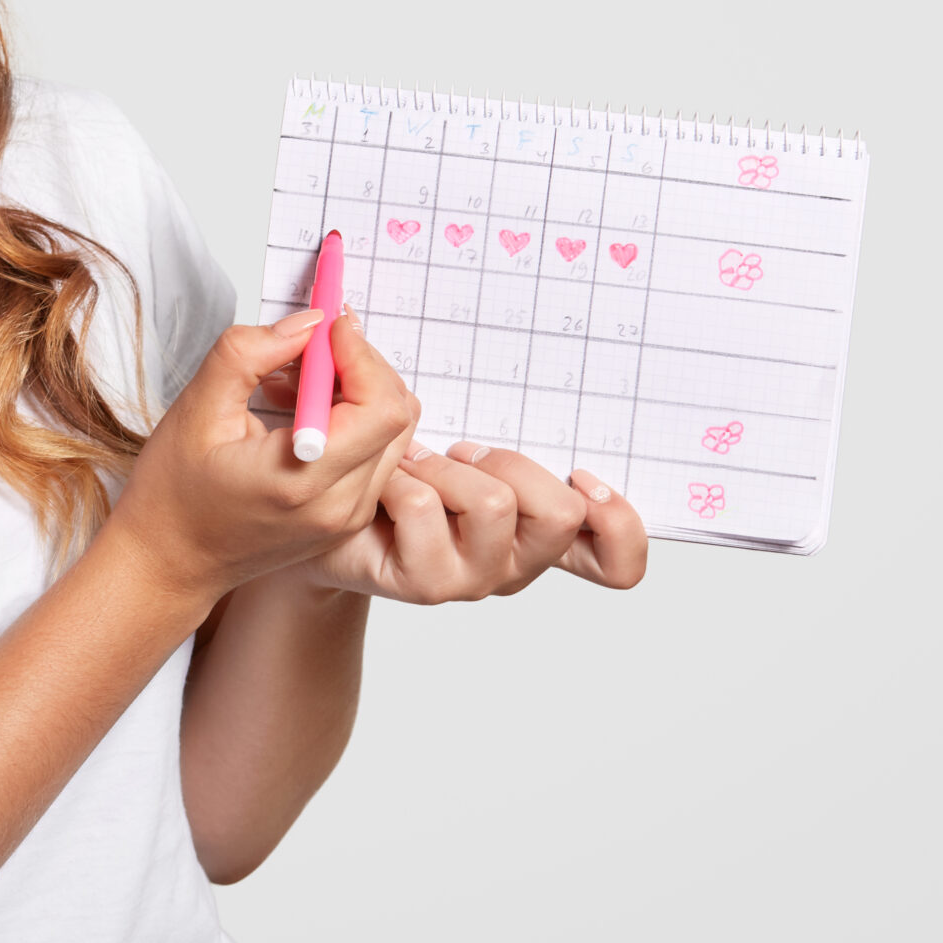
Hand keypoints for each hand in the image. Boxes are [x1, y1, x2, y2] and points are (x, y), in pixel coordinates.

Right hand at [108, 309, 420, 610]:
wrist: (169, 563)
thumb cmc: (173, 495)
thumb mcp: (196, 410)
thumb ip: (248, 354)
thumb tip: (306, 323)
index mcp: (304, 481)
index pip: (380, 407)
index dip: (362, 354)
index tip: (328, 325)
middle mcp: (339, 506)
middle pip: (396, 416)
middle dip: (363, 366)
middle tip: (313, 345)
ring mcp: (348, 517)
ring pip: (393, 433)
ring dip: (360, 391)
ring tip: (301, 379)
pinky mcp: (347, 518)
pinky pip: (376, 455)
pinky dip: (353, 419)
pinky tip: (305, 409)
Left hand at [292, 439, 649, 601]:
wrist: (323, 517)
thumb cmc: (401, 473)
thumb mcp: (464, 444)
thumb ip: (503, 423)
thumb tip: (533, 358)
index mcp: (538, 531)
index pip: (618, 561)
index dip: (618, 523)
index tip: (585, 474)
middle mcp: (516, 563)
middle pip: (562, 515)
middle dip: (510, 461)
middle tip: (464, 453)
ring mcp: (472, 579)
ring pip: (494, 504)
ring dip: (445, 466)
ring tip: (414, 466)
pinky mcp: (424, 584)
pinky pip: (423, 507)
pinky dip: (400, 477)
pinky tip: (386, 483)